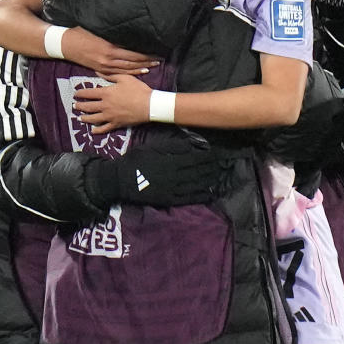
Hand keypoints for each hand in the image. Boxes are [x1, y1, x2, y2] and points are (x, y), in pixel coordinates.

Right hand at [63, 28, 158, 75]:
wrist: (65, 44)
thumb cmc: (81, 33)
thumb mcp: (98, 30)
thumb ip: (113, 35)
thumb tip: (128, 33)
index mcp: (109, 48)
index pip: (133, 54)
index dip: (145, 55)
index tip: (156, 53)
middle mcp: (108, 59)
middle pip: (132, 63)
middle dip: (146, 62)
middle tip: (158, 61)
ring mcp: (103, 66)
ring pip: (126, 70)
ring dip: (139, 69)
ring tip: (151, 67)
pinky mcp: (99, 69)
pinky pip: (117, 74)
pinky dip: (128, 74)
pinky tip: (135, 73)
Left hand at [73, 74, 152, 132]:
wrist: (149, 105)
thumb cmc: (138, 89)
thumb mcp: (125, 78)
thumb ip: (110, 75)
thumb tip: (97, 73)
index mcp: (106, 93)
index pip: (89, 93)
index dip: (80, 93)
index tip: (75, 94)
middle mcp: (105, 106)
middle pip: (88, 107)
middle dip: (80, 106)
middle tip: (75, 105)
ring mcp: (110, 116)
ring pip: (93, 119)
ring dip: (85, 118)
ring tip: (80, 118)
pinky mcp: (116, 124)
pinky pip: (104, 129)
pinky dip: (97, 130)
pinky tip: (92, 131)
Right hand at [85, 130, 245, 207]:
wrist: (120, 180)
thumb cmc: (136, 160)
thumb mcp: (153, 147)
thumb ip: (173, 146)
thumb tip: (192, 144)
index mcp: (171, 160)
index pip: (195, 158)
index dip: (208, 157)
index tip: (218, 154)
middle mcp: (174, 175)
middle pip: (198, 172)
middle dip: (211, 168)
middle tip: (222, 166)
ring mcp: (172, 188)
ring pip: (195, 184)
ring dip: (208, 181)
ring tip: (218, 177)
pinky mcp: (168, 199)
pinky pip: (187, 198)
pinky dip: (199, 196)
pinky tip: (208, 194)